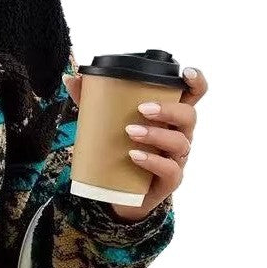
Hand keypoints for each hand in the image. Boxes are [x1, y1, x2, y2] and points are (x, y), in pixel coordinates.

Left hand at [62, 64, 206, 221]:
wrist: (120, 194)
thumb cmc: (121, 152)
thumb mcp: (107, 125)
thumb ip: (92, 101)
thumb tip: (71, 78)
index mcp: (170, 118)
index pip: (193, 96)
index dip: (196, 82)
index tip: (184, 72)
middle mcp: (179, 135)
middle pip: (188, 116)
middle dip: (168, 110)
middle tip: (142, 109)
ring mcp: (176, 159)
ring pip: (180, 142)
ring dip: (156, 134)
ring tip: (130, 132)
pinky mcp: (170, 181)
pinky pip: (171, 170)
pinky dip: (153, 161)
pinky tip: (134, 156)